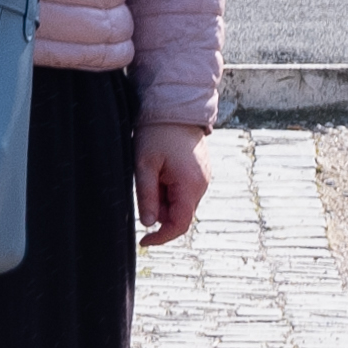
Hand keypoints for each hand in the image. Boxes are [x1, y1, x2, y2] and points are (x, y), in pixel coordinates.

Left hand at [134, 124, 210, 246]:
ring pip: (179, 202)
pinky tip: (160, 168)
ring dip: (162, 196)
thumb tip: (149, 224)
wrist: (175, 106)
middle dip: (158, 208)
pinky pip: (183, 189)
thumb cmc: (157, 133)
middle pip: (178, 214)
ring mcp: (203, 178)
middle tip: (144, 182)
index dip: (161, 237)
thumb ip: (147, 196)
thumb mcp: (144, 165)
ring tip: (152, 170)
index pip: (179, 225)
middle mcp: (202, 184)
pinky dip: (168, 187)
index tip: (144, 241)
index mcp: (190, 185)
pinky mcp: (199, 171)